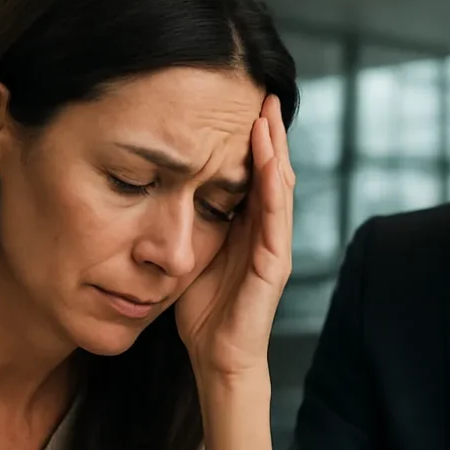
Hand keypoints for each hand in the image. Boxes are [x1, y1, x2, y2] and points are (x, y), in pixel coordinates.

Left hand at [175, 94, 294, 382]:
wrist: (215, 357)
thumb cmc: (204, 312)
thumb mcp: (194, 254)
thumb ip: (195, 223)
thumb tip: (171, 187)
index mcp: (247, 229)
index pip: (253, 175)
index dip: (252, 141)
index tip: (241, 104)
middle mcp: (266, 234)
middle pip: (272, 173)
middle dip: (269, 134)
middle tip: (262, 92)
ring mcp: (274, 248)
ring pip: (279, 188)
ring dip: (274, 150)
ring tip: (267, 113)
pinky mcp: (273, 265)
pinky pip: (275, 218)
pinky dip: (271, 185)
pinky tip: (266, 158)